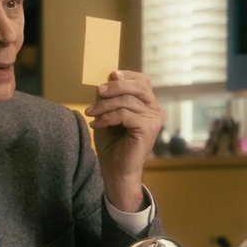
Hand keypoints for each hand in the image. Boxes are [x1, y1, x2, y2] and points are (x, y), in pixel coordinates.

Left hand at [84, 70, 164, 211]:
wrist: (116, 170)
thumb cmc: (112, 144)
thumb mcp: (108, 113)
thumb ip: (111, 96)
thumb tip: (110, 76)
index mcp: (149, 105)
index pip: (142, 81)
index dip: (127, 75)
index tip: (110, 76)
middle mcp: (156, 110)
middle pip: (138, 86)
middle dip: (115, 86)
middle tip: (97, 92)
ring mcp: (154, 119)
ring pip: (127, 101)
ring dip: (104, 106)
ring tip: (91, 114)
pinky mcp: (148, 128)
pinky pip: (124, 114)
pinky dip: (107, 117)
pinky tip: (96, 124)